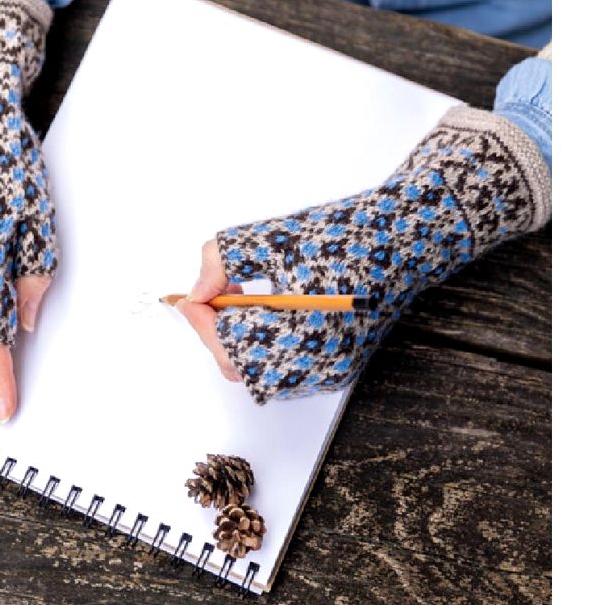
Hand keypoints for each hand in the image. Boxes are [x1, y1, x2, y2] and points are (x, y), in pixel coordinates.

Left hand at [182, 105, 550, 404]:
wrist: (411, 237)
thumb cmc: (351, 232)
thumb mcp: (274, 236)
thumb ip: (224, 261)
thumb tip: (196, 291)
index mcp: (304, 333)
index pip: (228, 345)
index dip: (201, 319)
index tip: (192, 294)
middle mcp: (320, 364)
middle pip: (240, 367)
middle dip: (218, 331)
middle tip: (215, 294)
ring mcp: (332, 371)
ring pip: (261, 372)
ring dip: (240, 338)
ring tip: (244, 297)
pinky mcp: (340, 368)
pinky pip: (286, 368)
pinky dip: (266, 344)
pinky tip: (270, 310)